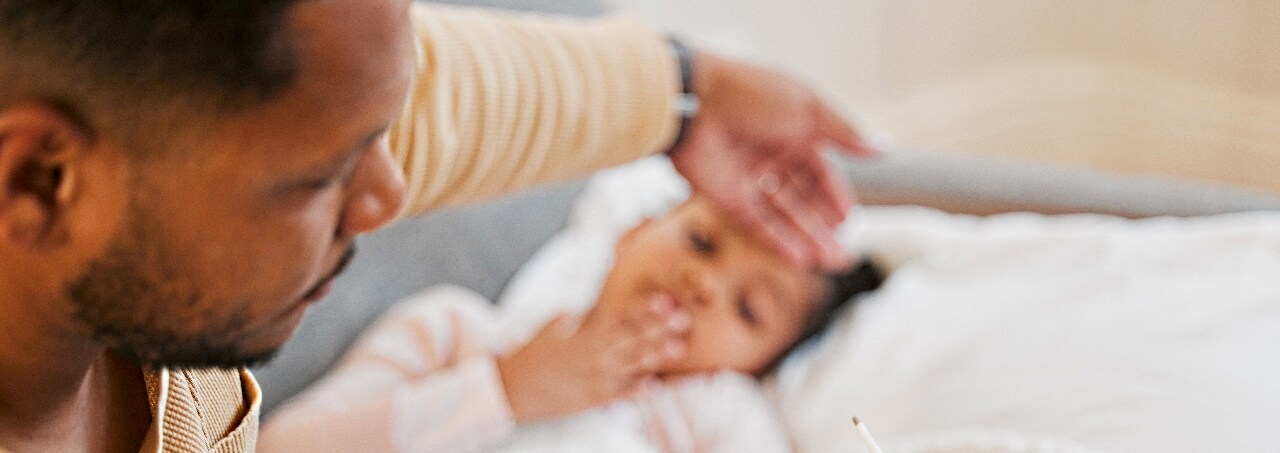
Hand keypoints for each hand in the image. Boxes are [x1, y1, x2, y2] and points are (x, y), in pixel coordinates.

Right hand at [496, 295, 688, 422]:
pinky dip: (637, 390)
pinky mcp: (592, 399)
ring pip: (633, 364)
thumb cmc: (526, 360)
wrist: (511, 390)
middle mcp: (595, 355)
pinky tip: (654, 387)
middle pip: (634, 339)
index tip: (664, 302)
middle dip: (660, 329)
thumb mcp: (544, 333)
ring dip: (656, 355)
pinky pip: (619, 394)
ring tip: (677, 348)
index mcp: (585, 336)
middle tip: (684, 320)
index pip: (621, 319)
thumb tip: (568, 309)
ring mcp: (596, 378)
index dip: (644, 310)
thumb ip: (560, 320)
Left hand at [669, 51, 878, 270]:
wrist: (694, 102)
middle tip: (846, 253)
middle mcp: (769, 156)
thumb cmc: (753, 97)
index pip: (819, 170)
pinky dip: (779, 242)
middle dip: (824, 226)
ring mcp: (747, 179)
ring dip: (808, 239)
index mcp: (790, 132)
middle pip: (803, 198)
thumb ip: (845, 135)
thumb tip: (884, 149)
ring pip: (784, 216)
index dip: (834, 194)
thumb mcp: (809, 110)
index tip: (850, 217)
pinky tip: (802, 260)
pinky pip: (756, 225)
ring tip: (832, 262)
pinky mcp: (725, 197)